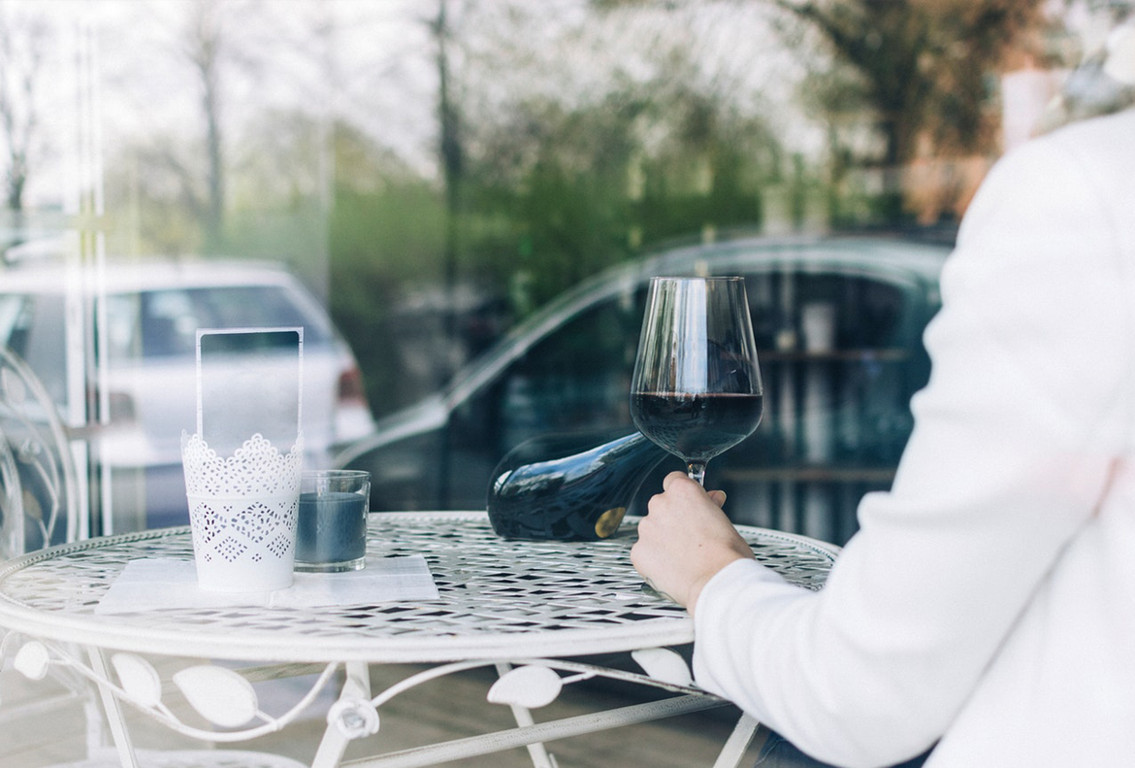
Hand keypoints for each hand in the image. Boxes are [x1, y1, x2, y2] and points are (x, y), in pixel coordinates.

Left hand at [630, 471, 754, 612]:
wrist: (717, 582)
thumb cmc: (727, 554)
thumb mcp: (725, 521)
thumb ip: (710, 506)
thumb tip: (711, 499)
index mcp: (682, 491)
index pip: (674, 480)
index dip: (684, 496)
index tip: (691, 506)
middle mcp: (660, 504)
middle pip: (661, 505)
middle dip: (672, 518)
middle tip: (691, 537)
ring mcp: (647, 528)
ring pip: (652, 529)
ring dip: (662, 538)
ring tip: (683, 557)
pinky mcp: (638, 552)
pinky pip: (644, 551)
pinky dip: (654, 559)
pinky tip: (672, 568)